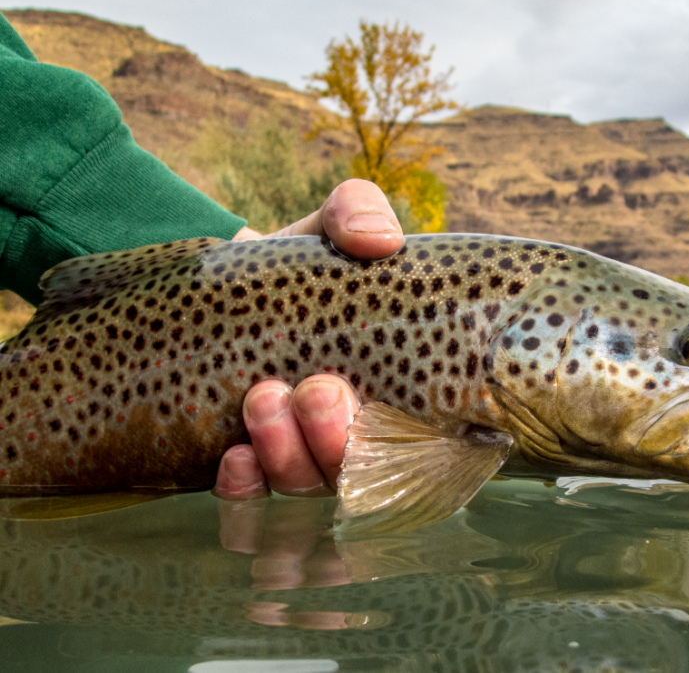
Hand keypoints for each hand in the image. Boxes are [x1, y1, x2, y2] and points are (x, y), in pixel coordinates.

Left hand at [213, 179, 402, 498]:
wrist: (232, 284)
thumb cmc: (304, 261)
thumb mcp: (329, 224)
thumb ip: (357, 211)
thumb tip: (381, 241)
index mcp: (402, 385)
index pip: (432, 441)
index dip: (419, 448)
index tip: (390, 410)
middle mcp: (360, 430)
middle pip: (366, 474)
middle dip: (340, 441)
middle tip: (318, 389)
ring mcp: (306, 454)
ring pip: (310, 488)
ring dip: (290, 457)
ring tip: (263, 398)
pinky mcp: (251, 468)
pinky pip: (252, 502)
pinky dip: (246, 487)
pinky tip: (233, 458)